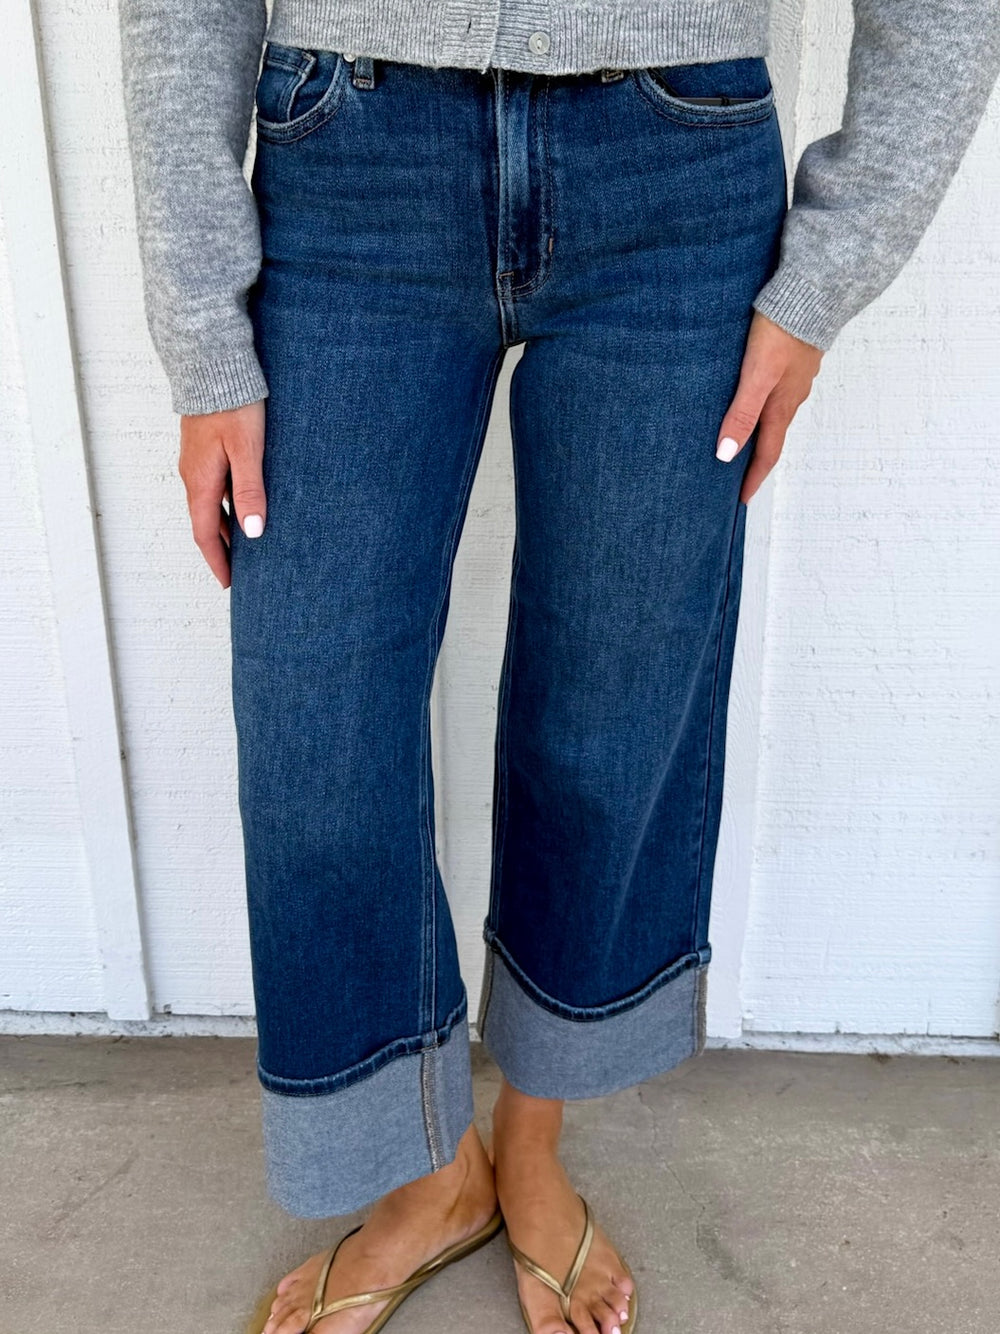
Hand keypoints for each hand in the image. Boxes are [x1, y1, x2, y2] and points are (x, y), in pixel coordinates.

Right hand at [178, 398, 266, 588]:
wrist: (213, 364)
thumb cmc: (233, 404)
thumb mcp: (247, 449)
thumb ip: (250, 490)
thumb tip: (253, 534)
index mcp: (201, 481)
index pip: (204, 534)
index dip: (218, 561)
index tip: (229, 584)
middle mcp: (193, 475)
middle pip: (205, 523)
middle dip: (221, 550)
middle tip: (240, 572)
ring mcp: (197, 461)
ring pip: (209, 505)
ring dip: (224, 529)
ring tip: (245, 547)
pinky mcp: (204, 448)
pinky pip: (213, 487)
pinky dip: (226, 505)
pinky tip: (243, 506)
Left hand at [716, 311, 823, 503]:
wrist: (814, 291)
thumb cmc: (782, 331)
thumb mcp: (757, 376)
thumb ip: (742, 413)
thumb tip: (725, 454)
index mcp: (782, 406)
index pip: (766, 453)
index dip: (753, 477)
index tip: (741, 499)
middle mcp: (792, 396)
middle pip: (772, 436)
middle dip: (756, 460)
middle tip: (739, 476)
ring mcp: (796, 377)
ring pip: (776, 413)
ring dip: (761, 431)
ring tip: (743, 440)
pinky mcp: (795, 357)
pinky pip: (779, 390)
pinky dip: (765, 405)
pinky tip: (756, 397)